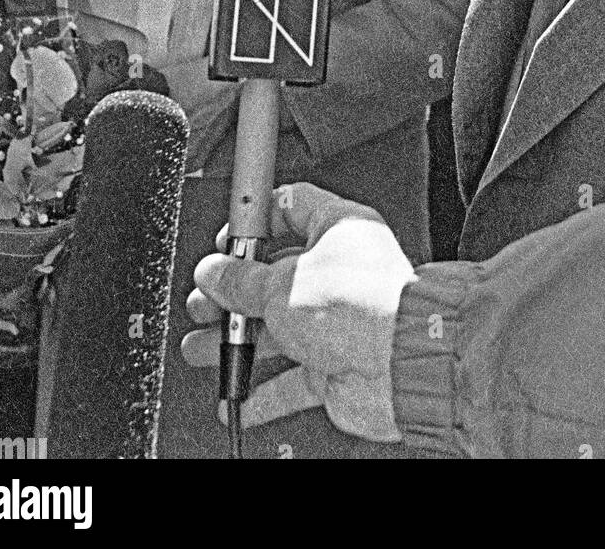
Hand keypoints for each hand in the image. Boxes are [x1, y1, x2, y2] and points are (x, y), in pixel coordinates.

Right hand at [181, 182, 416, 441]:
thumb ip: (241, 281)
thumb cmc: (361, 306)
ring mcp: (338, 319)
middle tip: (204, 303)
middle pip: (275, 275)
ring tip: (201, 350)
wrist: (404, 365)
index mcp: (337, 227)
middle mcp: (340, 270)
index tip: (223, 242)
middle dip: (233, 293)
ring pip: (278, 328)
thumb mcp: (281, 284)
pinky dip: (262, 390)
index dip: (252, 224)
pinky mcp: (338, 363)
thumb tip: (214, 274)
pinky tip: (238, 395)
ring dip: (237, 342)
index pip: (289, 208)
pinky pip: (292, 376)